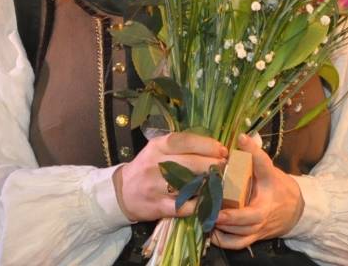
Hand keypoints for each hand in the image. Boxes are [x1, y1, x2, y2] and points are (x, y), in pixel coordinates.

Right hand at [113, 132, 227, 222]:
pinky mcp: (158, 207)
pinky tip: (208, 201)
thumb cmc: (148, 167)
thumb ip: (182, 147)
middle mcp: (155, 164)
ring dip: (209, 184)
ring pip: (189, 185)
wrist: (123, 192)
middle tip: (225, 168)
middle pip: (190, 163)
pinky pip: (184, 206)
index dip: (207, 145)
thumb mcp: (159, 150)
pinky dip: (199, 204)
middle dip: (213, 165)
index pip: (185, 141)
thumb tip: (215, 147)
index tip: (222, 150)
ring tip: (220, 183)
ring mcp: (156, 186)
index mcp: (157, 146)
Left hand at [212, 133, 304, 248]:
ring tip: (206, 217)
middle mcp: (265, 211)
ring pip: (240, 233)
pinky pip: (238, 244)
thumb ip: (255, 156)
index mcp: (270, 186)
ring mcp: (259, 227)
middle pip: (248, 218)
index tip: (241, 138)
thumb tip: (241, 137)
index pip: (264, 166)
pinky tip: (211, 231)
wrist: (297, 210)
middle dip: (230, 216)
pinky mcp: (254, 237)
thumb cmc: (278, 187)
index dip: (254, 153)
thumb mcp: (269, 170)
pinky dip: (224, 240)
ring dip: (223, 228)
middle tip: (212, 209)